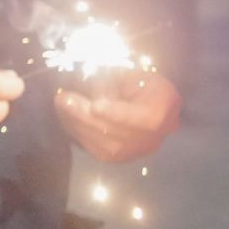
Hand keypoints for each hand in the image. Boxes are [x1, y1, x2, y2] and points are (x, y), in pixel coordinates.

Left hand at [54, 71, 181, 163]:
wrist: (144, 96)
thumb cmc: (134, 78)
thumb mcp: (126, 71)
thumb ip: (111, 82)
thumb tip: (88, 94)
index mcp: (166, 106)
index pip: (147, 119)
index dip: (119, 114)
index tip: (95, 105)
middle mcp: (158, 134)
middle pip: (122, 135)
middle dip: (87, 118)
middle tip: (63, 99)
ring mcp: (141, 150)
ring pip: (109, 148)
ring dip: (79, 127)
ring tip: (62, 106)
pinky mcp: (124, 157)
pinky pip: (100, 152)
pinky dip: (80, 135)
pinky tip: (67, 119)